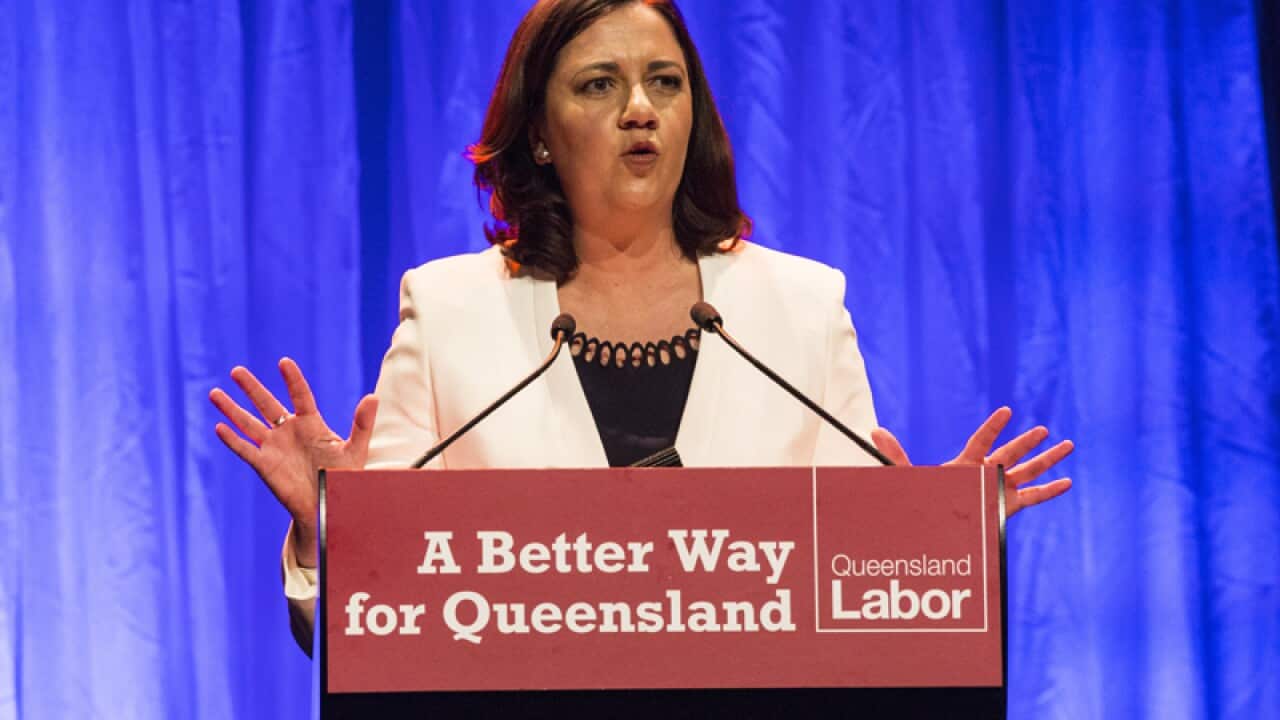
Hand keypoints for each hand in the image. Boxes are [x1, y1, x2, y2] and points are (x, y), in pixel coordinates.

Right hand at [209, 358, 377, 565]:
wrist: (327, 506)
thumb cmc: (344, 477)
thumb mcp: (355, 449)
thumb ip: (362, 424)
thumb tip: (373, 398)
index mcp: (311, 424)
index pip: (300, 395)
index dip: (292, 380)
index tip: (284, 362)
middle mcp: (289, 431)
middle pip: (267, 404)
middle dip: (251, 388)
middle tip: (236, 371)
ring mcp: (274, 447)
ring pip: (249, 423)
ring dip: (232, 409)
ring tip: (214, 392)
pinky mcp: (265, 465)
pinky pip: (245, 449)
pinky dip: (232, 439)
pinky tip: (219, 427)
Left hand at [870, 407, 1073, 517]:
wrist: (931, 528)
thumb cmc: (921, 500)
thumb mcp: (908, 475)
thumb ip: (895, 454)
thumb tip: (874, 431)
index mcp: (965, 464)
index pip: (982, 441)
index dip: (993, 427)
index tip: (1006, 411)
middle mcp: (986, 474)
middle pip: (1011, 454)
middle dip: (1027, 443)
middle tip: (1044, 430)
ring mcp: (999, 490)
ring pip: (1028, 471)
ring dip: (1048, 459)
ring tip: (1069, 445)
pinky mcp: (1007, 507)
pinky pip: (1033, 498)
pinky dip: (1050, 491)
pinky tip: (1068, 483)